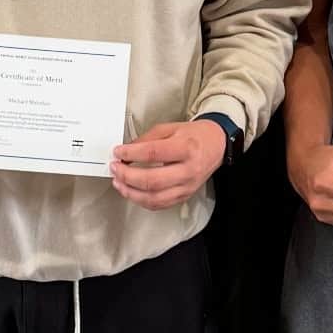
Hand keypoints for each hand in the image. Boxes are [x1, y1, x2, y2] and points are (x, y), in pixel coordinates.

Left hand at [110, 121, 224, 210]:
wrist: (216, 145)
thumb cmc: (194, 135)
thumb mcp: (169, 128)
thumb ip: (146, 139)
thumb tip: (126, 151)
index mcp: (186, 148)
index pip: (153, 154)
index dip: (131, 154)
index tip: (118, 152)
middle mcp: (188, 170)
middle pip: (152, 180)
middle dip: (127, 176)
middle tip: (115, 168)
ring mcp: (187, 186)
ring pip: (154, 197)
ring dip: (131, 192)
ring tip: (119, 182)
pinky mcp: (185, 195)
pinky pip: (160, 204)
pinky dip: (142, 200)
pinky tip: (132, 192)